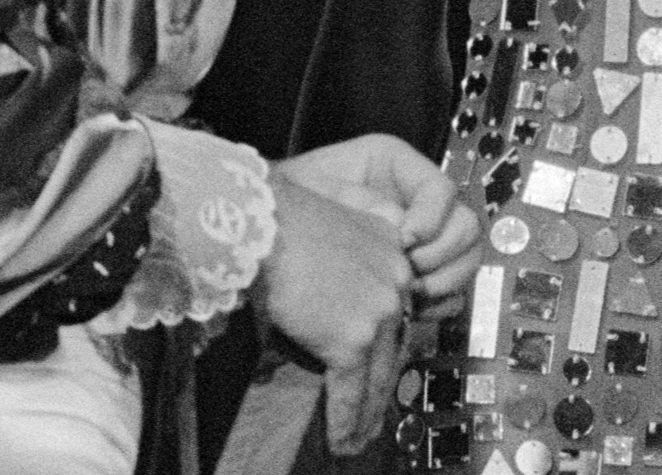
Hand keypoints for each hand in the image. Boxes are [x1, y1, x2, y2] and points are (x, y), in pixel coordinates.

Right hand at [257, 173, 413, 455]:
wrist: (265, 224)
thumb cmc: (282, 222)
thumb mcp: (334, 231)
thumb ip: (346, 264)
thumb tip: (333, 304)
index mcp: (393, 252)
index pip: (396, 313)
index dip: (387, 351)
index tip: (382, 374)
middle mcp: (395, 282)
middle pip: (392, 350)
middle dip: (381, 392)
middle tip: (373, 420)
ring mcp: (377, 312)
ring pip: (376, 377)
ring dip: (364, 415)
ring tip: (356, 441)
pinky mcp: (352, 338)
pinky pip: (349, 390)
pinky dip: (343, 420)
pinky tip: (340, 440)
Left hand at [284, 133, 483, 316]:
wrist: (272, 228)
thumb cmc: (292, 202)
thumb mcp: (321, 184)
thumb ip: (360, 202)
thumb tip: (401, 232)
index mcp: (400, 171)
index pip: (442, 189)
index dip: (433, 216)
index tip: (407, 239)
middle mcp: (421, 205)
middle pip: (466, 226)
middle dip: (442, 254)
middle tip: (411, 273)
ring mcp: (425, 242)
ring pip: (466, 260)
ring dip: (445, 280)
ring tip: (411, 295)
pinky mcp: (418, 276)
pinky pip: (451, 292)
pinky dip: (439, 304)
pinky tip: (414, 310)